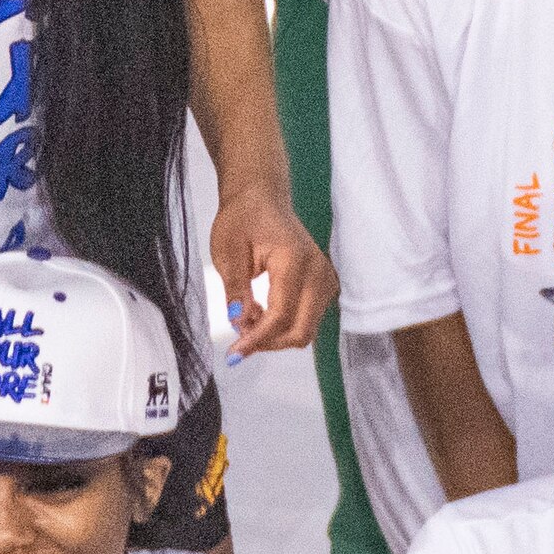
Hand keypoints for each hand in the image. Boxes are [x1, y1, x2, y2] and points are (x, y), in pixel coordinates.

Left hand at [208, 181, 329, 356]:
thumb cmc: (242, 219)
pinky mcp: (324, 284)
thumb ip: (236, 292)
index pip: (281, 314)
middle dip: (269, 343)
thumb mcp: (228, 253)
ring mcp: (325, 279)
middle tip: (239, 341)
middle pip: (301, 330)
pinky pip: (308, 318)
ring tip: (248, 317)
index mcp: (294, 260)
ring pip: (306, 329)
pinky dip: (284, 325)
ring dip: (276, 335)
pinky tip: (261, 311)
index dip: (257, 339)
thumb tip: (240, 325)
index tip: (234, 354)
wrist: (262, 199)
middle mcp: (318, 271)